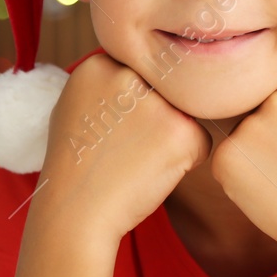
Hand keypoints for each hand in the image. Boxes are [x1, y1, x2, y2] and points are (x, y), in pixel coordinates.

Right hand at [39, 53, 212, 240]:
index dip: (135, 103)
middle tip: (128, 146)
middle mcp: (129, 74)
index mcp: (99, 63)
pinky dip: (187, 160)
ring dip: (172, 136)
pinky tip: (153, 172)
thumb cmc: (78, 165)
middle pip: (167, 88)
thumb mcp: (78, 107)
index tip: (116, 127)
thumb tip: (150, 71)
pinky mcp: (182, 131)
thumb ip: (111, 83)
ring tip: (138, 159)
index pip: (143, 72)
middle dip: (158, 116)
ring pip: (186, 112)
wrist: (76, 213)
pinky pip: (201, 140)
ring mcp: (156, 102)